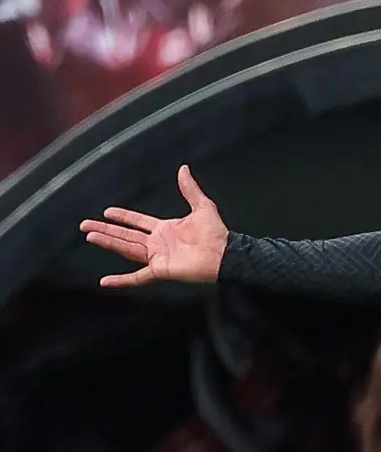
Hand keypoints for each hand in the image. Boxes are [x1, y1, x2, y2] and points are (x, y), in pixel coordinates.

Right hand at [79, 165, 228, 286]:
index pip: (138, 221)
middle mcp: (158, 243)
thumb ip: (190, 189)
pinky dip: (121, 280)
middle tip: (85, 225)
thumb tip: (184, 169)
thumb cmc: (216, 233)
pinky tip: (105, 282)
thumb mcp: (202, 206)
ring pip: (126, 249)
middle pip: (125, 235)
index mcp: (165, 229)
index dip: (123, 217)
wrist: (224, 254)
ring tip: (89, 236)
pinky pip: (137, 278)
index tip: (107, 212)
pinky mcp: (159, 270)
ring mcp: (157, 257)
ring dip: (108, 242)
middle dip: (105, 229)